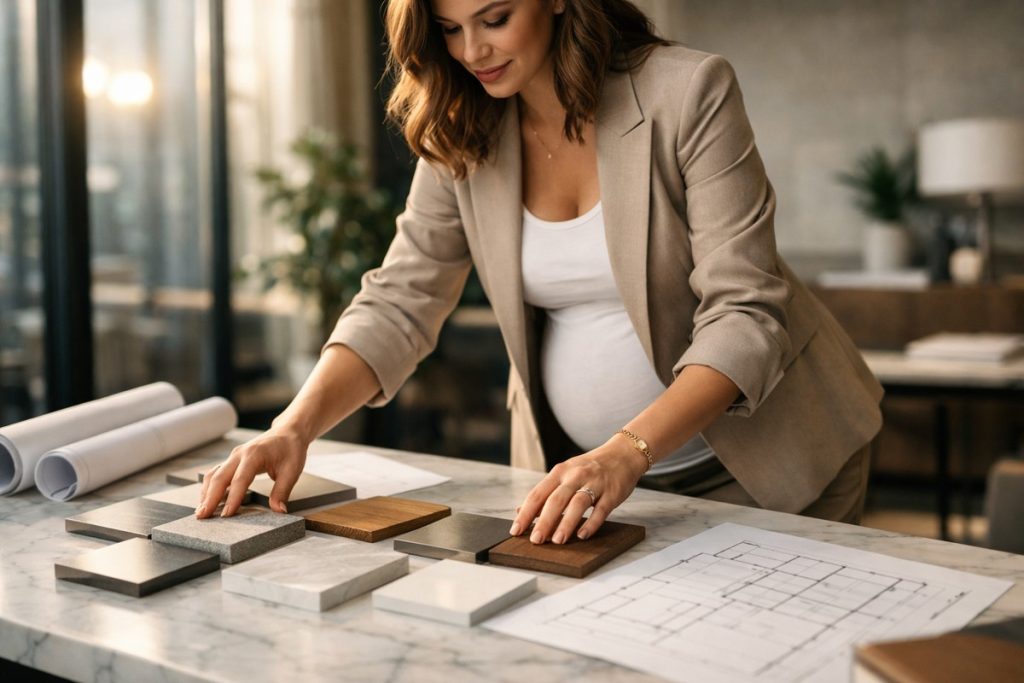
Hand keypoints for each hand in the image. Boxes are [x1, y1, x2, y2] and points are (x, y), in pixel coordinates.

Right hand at [195, 427, 308, 517]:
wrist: (288, 432)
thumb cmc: (290, 449)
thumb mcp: (292, 470)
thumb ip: (283, 491)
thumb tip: (279, 511)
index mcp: (254, 455)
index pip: (240, 479)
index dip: (232, 498)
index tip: (226, 515)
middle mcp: (239, 454)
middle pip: (219, 477)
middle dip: (210, 498)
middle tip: (202, 517)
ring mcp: (233, 457)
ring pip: (214, 475)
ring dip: (206, 494)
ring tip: (201, 513)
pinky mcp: (232, 461)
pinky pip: (217, 474)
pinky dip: (210, 488)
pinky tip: (208, 501)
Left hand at [509, 436, 647, 543]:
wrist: (623, 454)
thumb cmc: (589, 468)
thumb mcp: (565, 474)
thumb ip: (545, 493)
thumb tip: (519, 511)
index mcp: (560, 472)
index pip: (538, 494)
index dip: (525, 513)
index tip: (515, 531)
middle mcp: (575, 476)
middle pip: (556, 499)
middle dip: (544, 521)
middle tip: (535, 540)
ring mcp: (595, 484)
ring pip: (578, 503)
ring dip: (566, 522)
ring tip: (557, 540)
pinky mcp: (612, 493)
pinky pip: (601, 509)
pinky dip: (591, 523)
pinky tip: (582, 535)